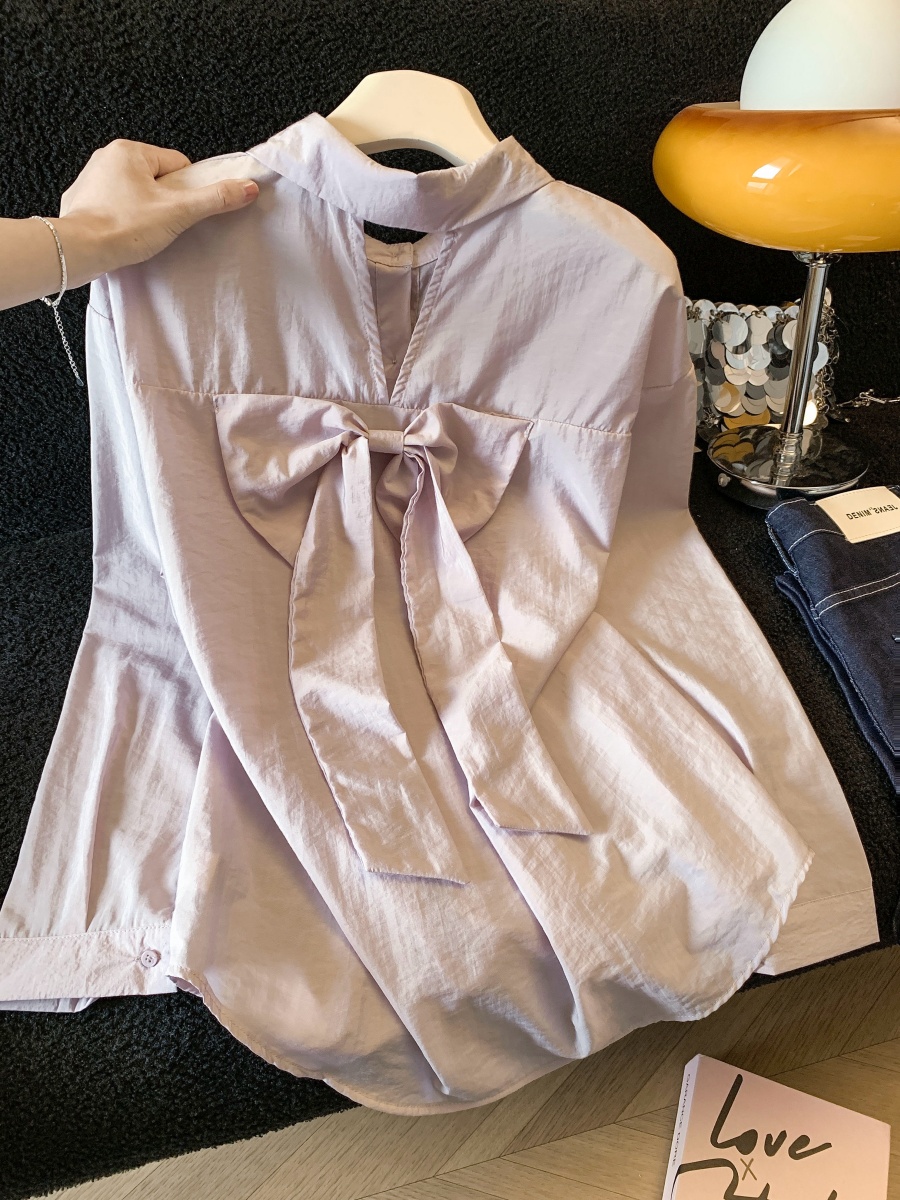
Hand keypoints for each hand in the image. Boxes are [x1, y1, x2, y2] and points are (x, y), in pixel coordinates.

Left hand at [59, 138, 259, 272]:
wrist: (80, 250)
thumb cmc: (123, 228)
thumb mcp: (178, 212)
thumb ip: (215, 199)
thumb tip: (247, 188)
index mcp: (130, 150)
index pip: (176, 164)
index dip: (187, 190)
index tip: (183, 211)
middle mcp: (108, 157)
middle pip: (156, 178)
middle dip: (164, 201)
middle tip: (163, 224)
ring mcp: (92, 178)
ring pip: (135, 192)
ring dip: (144, 210)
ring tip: (141, 231)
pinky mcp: (82, 200)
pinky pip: (113, 205)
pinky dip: (122, 218)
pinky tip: (124, 233)